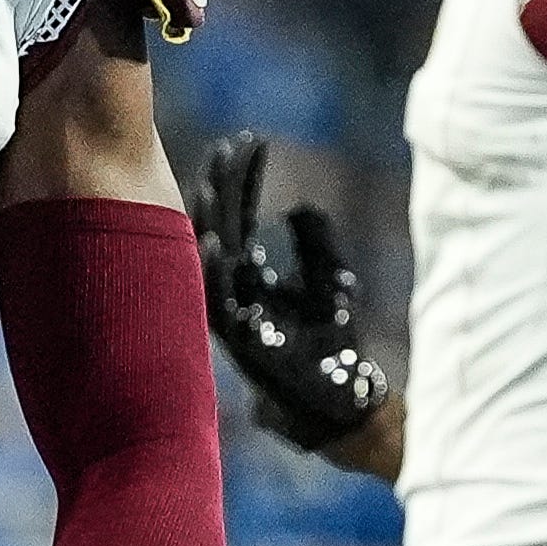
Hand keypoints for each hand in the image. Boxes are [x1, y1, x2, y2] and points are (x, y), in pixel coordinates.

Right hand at [189, 131, 390, 458]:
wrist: (340, 404)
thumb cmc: (333, 347)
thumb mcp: (330, 280)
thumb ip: (315, 243)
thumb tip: (300, 205)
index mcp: (248, 276)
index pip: (237, 215)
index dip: (242, 179)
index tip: (248, 141)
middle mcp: (232, 292)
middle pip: (217, 227)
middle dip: (221, 187)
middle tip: (228, 147)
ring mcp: (231, 317)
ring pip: (206, 262)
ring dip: (207, 223)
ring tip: (210, 183)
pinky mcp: (239, 344)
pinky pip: (217, 305)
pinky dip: (214, 274)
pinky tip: (216, 243)